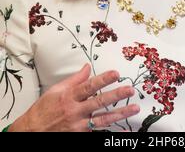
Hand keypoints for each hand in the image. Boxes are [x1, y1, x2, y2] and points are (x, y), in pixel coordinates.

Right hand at [10, 64, 139, 131]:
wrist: (32, 131)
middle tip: (130, 90)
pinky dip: (111, 132)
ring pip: (103, 120)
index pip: (89, 86)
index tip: (116, 73)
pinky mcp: (81, 136)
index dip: (103, 79)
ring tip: (134, 108)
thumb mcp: (56, 90)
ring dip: (120, 114)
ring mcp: (79, 126)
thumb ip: (74, 79)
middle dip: (116, 96)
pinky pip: (98, 134)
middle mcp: (75, 112)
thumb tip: (87, 67)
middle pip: (99, 103)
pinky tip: (124, 130)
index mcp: (69, 97)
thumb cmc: (44, 109)